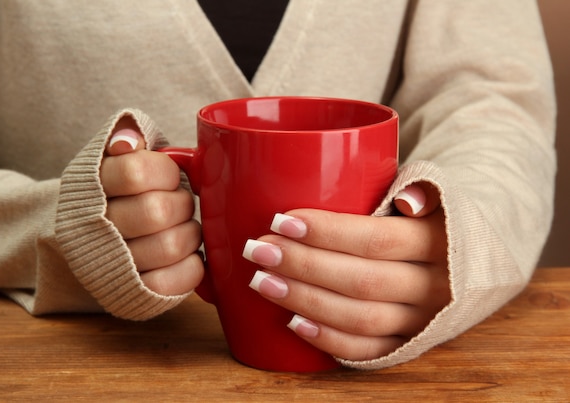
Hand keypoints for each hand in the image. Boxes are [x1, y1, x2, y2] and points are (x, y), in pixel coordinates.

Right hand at [99, 117, 203, 294]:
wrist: (89, 235)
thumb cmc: (120, 188)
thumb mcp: (117, 153)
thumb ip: (128, 135)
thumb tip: (128, 143)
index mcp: (93, 184)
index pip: (135, 172)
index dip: (166, 173)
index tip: (170, 177)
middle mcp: (97, 226)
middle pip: (156, 212)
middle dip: (181, 205)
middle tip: (180, 205)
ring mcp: (114, 263)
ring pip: (169, 247)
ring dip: (189, 234)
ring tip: (182, 228)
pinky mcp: (132, 293)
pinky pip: (172, 283)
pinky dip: (190, 266)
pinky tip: (185, 254)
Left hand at [243, 182, 449, 360]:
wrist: (476, 259)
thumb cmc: (434, 218)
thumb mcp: (438, 193)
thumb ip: (419, 188)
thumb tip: (409, 201)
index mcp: (440, 242)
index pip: (377, 239)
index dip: (327, 233)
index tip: (282, 221)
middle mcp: (435, 287)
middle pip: (362, 281)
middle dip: (302, 265)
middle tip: (257, 249)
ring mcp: (422, 321)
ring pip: (361, 318)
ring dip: (305, 301)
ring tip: (262, 281)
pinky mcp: (409, 343)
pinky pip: (368, 351)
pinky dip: (329, 339)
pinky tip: (293, 322)